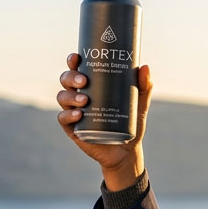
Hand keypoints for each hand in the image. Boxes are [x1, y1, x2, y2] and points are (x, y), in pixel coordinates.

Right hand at [55, 52, 152, 190]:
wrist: (126, 150)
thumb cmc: (129, 123)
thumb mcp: (139, 105)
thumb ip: (143, 87)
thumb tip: (144, 67)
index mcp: (91, 86)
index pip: (77, 69)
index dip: (73, 61)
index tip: (76, 57)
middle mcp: (79, 96)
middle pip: (66, 80)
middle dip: (71, 77)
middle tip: (84, 81)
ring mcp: (74, 112)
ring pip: (62, 97)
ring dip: (70, 96)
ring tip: (84, 100)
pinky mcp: (73, 129)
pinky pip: (63, 119)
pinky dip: (68, 115)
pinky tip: (78, 115)